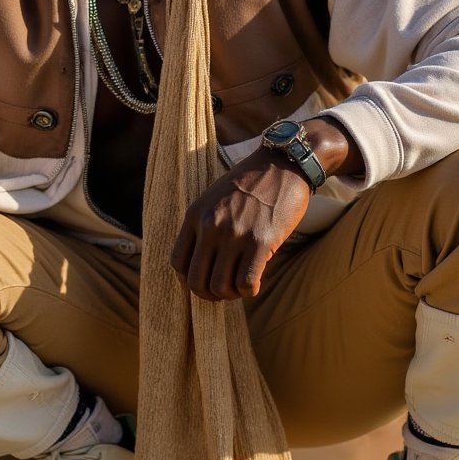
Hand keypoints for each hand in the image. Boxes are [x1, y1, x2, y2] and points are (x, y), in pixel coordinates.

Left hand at [170, 149, 311, 301]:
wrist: (281, 165)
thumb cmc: (250, 184)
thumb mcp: (214, 199)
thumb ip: (204, 227)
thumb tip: (202, 265)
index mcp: (195, 215)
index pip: (177, 262)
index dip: (187, 280)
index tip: (203, 281)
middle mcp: (211, 226)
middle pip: (196, 281)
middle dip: (209, 294)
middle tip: (224, 291)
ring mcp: (235, 234)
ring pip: (220, 287)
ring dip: (231, 294)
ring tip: (240, 286)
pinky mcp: (260, 241)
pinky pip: (246, 283)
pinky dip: (249, 291)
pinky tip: (256, 283)